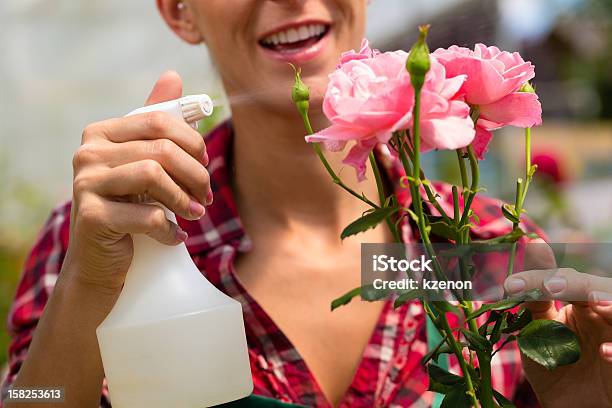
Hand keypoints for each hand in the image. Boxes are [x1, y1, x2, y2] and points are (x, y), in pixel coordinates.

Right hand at [64, 71, 210, 293]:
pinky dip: (170, 229)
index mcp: (101, 133)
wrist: (99, 261)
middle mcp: (87, 153)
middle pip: (161, 149)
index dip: (193, 143)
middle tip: (206, 197)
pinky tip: (175, 237)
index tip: (206, 166)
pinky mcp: (92, 217)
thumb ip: (154, 123)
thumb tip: (172, 76)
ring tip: (195, 215)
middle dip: (196, 174)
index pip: (160, 121)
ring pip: (154, 176)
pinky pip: (148, 214)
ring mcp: (85, 184)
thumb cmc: (127, 208)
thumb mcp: (142, 163)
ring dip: (184, 200)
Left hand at [504, 239, 611, 407]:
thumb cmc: (553, 366)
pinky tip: (605, 353)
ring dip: (609, 302)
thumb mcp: (536, 333)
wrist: (568, 405)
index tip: (510, 286)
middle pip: (593, 287)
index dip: (537, 279)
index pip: (561, 279)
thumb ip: (532, 302)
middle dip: (574, 283)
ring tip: (595, 302)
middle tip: (550, 285)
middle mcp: (599, 312)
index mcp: (577, 302)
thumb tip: (519, 265)